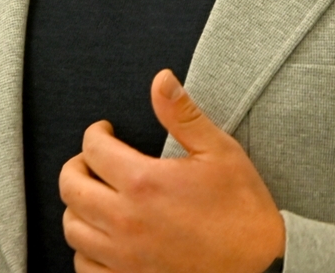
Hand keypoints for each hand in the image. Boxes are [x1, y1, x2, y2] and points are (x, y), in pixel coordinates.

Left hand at [58, 70, 284, 272]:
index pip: (93, 149)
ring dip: (78, 208)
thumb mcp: (219, 151)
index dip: (95, 133)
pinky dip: (85, 250)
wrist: (262, 262)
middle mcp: (126, 221)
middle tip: (91, 160)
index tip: (104, 131)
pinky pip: (84, 268)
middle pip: (72, 188)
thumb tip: (161, 80)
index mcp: (144, 183)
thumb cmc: (243, 208)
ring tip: (95, 196)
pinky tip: (100, 238)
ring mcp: (125, 257)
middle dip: (76, 166)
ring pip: (72, 229)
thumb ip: (183, 114)